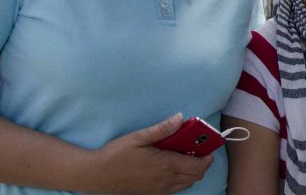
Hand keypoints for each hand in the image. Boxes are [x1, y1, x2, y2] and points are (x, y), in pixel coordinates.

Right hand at [91, 114, 213, 194]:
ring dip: (191, 172)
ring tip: (183, 157)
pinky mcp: (153, 193)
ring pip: (187, 184)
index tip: (207, 146)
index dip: (207, 157)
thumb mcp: (139, 137)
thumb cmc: (117, 154)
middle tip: (195, 149)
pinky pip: (175, 189)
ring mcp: (160, 189)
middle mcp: (167, 179)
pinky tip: (170, 168)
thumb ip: (162, 129)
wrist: (98, 175)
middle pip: (196, 176)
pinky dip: (181, 180)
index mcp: (167, 164)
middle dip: (202, 163)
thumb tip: (180, 118)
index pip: (199, 165)